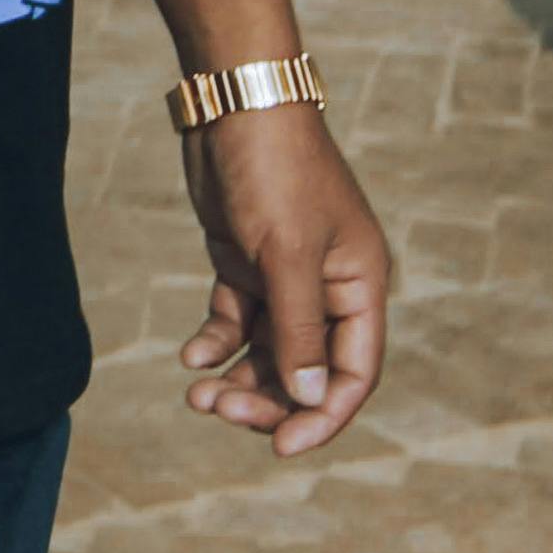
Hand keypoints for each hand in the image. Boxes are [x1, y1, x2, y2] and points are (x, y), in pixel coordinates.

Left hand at [172, 102, 391, 456]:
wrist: (231, 105)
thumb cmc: (272, 171)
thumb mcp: (285, 254)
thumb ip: (297, 330)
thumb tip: (307, 400)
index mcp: (360, 286)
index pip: (352, 372)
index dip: (321, 415)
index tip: (280, 448)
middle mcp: (329, 287)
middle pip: (304, 370)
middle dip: (266, 399)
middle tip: (217, 412)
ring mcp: (287, 276)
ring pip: (267, 352)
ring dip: (237, 379)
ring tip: (196, 395)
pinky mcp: (247, 263)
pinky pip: (236, 322)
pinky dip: (216, 343)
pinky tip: (192, 357)